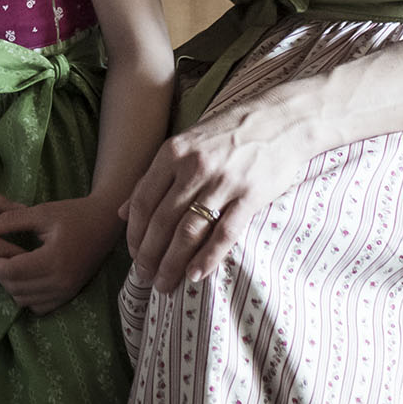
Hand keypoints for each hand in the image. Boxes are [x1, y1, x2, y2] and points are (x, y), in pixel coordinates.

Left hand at [0, 194, 125, 314]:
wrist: (105, 223)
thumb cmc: (73, 214)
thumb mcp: (41, 212)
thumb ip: (10, 220)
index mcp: (53, 259)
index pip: (11, 270)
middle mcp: (60, 281)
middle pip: (15, 287)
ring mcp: (66, 291)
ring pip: (24, 300)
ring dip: (11, 285)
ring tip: (8, 263)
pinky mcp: (69, 295)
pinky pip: (38, 307)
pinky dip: (26, 295)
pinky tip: (25, 276)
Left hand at [123, 95, 316, 286]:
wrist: (281, 119)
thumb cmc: (228, 133)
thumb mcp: (185, 144)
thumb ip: (153, 177)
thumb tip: (121, 212)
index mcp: (173, 152)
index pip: (143, 201)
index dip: (135, 233)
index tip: (133, 254)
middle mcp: (194, 167)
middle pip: (162, 221)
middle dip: (150, 255)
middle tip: (145, 278)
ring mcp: (223, 182)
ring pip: (188, 232)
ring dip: (173, 263)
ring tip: (165, 284)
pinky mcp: (251, 196)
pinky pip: (224, 234)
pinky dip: (207, 258)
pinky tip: (195, 275)